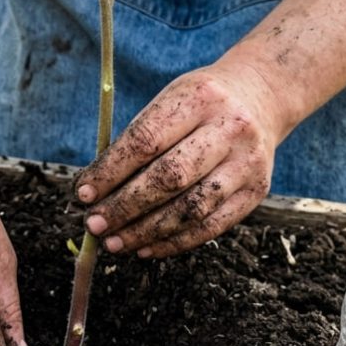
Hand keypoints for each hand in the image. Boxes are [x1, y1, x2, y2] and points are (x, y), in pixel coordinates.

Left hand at [74, 57, 290, 257]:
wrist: (261, 98)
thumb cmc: (200, 103)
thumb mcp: (170, 100)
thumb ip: (137, 140)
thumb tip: (95, 191)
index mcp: (200, 98)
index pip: (146, 141)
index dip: (111, 172)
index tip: (84, 194)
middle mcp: (230, 129)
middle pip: (170, 177)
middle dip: (125, 206)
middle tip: (95, 225)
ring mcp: (247, 163)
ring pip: (191, 208)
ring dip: (147, 231)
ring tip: (115, 242)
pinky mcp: (256, 192)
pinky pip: (211, 226)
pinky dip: (174, 242)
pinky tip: (146, 247)